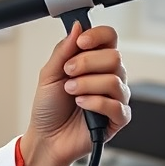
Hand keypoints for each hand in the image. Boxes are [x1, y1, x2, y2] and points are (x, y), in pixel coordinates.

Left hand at [19, 21, 129, 165]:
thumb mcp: (49, 74)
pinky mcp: (118, 118)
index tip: (81, 42)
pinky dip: (95, 102)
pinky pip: (116, 105)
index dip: (98, 36)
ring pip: (115, 80)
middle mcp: (109, 76)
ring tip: (71, 92)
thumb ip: (63, 50)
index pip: (110, 38)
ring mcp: (116, 97)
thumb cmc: (49, 107)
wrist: (46, 137)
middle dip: (86, 62)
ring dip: (86, 84)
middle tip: (68, 73)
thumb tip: (77, 27)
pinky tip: (81, 104)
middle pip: (114, 57)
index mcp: (95, 62)